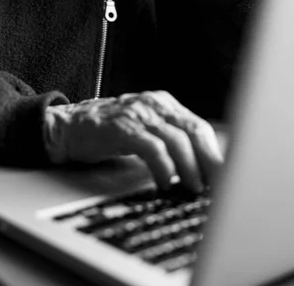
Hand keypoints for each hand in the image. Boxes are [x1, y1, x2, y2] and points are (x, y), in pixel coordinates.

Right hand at [45, 91, 222, 191]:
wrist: (67, 125)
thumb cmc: (108, 132)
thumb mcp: (144, 129)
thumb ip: (170, 142)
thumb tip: (201, 172)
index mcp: (164, 104)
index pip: (199, 127)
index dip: (215, 153)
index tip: (226, 176)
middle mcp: (154, 105)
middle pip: (194, 130)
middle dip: (211, 161)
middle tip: (220, 186)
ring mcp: (138, 114)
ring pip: (176, 139)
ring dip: (189, 167)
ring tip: (194, 188)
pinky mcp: (122, 127)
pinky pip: (152, 147)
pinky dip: (163, 167)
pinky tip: (165, 182)